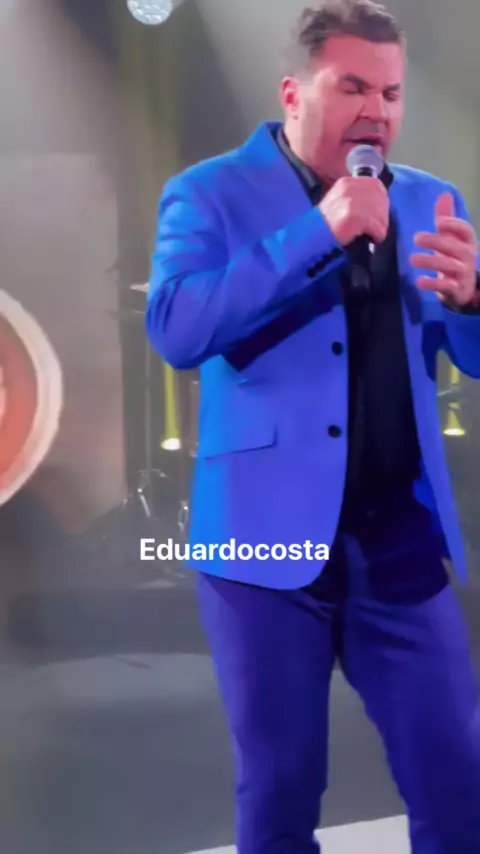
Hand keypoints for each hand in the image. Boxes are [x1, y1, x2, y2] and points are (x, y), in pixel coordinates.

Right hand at [319, 176, 388, 245]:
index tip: (379, 213)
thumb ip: (356, 196)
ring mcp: (351, 202)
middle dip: (382, 215)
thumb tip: (378, 202)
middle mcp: (350, 188)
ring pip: (381, 214)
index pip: (376, 185)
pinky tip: (371, 239)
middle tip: (377, 227)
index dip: (381, 200)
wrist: (311, 238)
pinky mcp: (354, 217)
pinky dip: (377, 235)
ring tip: (373, 234)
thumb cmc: (325, 224)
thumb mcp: (338, 201)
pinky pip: (377, 227)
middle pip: (381, 199)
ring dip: (380, 226)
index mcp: (346, 182)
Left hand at [410, 192, 477, 306]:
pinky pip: (445, 286)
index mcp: (467, 241)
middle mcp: (468, 256)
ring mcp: (463, 273)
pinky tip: (419, 281)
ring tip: (412, 259)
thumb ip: (446, 218)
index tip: (439, 222)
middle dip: (435, 241)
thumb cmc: (454, 258)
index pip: (465, 230)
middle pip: (453, 246)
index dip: (454, 225)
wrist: (462, 288)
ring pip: (448, 266)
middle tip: (416, 238)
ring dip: (430, 261)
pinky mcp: (456, 289)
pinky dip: (432, 284)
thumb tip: (444, 193)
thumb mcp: (451, 238)